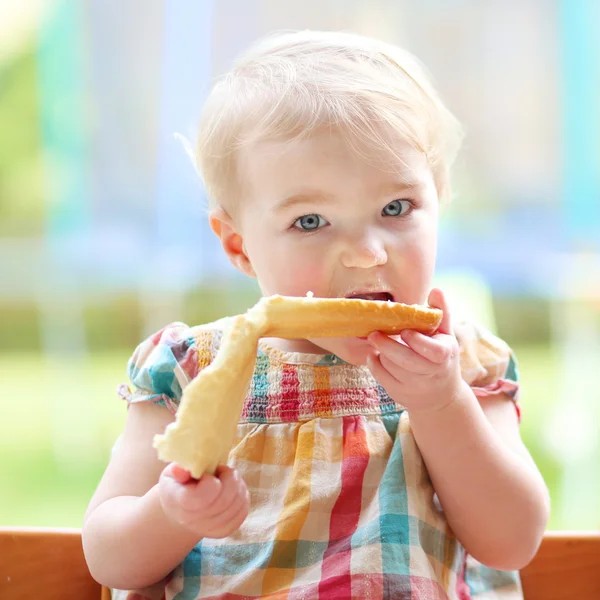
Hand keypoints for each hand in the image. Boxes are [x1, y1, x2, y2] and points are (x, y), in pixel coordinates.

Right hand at [158, 463, 249, 538]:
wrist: (180, 510)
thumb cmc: (178, 485)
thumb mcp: (172, 473)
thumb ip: (178, 469)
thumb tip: (181, 470)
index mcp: (181, 504)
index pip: (204, 495)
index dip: (210, 480)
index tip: (206, 473)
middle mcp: (194, 521)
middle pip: (225, 499)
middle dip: (229, 477)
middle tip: (220, 470)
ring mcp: (210, 528)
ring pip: (237, 503)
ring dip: (237, 484)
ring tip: (226, 478)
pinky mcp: (225, 530)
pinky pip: (242, 510)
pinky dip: (242, 495)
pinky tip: (232, 489)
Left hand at [366, 288, 463, 413]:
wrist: (440, 395)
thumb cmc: (441, 356)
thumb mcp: (445, 335)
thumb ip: (441, 312)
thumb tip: (436, 290)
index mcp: (444, 355)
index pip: (433, 351)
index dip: (417, 341)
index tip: (405, 331)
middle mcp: (431, 374)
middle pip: (407, 361)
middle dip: (388, 347)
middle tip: (374, 334)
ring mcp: (414, 386)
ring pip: (392, 368)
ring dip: (382, 353)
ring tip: (379, 342)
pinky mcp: (399, 393)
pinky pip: (381, 378)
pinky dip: (374, 365)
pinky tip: (375, 355)